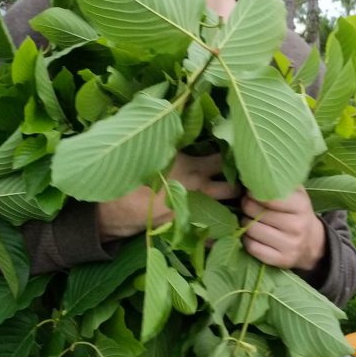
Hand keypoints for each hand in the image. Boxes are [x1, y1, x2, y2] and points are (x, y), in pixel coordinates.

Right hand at [97, 152, 240, 240]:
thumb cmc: (132, 176)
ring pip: (227, 213)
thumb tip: (182, 119)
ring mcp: (195, 213)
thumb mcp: (152, 151)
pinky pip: (211, 236)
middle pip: (233, 189)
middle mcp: (199, 192)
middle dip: (239, 185)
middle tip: (240, 181)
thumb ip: (173, 141)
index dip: (233, 157)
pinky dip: (220, 233)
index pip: (225, 160)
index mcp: (193, 168)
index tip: (235, 155)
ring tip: (233, 202)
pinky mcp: (187, 230)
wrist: (115, 210)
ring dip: (232, 207)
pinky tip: (222, 227)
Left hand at [240, 187, 325, 270]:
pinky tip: (252, 235)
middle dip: (247, 207)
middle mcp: (297, 226)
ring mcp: (290, 245)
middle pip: (254, 212)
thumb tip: (254, 175)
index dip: (253, 193)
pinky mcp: (281, 260)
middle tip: (249, 206)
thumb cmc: (296, 212)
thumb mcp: (295, 193)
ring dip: (245, 223)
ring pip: (250, 229)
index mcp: (301, 205)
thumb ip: (278, 183)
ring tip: (251, 220)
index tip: (251, 193)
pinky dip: (247, 240)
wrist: (312, 243)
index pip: (266, 196)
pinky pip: (252, 247)